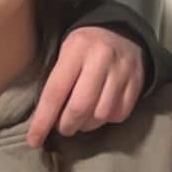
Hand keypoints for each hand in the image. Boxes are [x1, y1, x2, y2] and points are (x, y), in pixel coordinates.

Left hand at [26, 28, 146, 147]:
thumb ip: (56, 82)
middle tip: (63, 128)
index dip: (43, 120)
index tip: (34, 140)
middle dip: (67, 125)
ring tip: (81, 120)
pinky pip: (119, 114)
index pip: (55, 92)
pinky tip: (99, 112)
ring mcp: (122, 71)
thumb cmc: (84, 47)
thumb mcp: (65, 52)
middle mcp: (101, 58)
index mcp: (76, 49)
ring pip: (101, 114)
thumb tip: (45, 120)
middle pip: (80, 107)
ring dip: (87, 125)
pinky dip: (106, 120)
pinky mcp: (137, 82)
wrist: (120, 31)